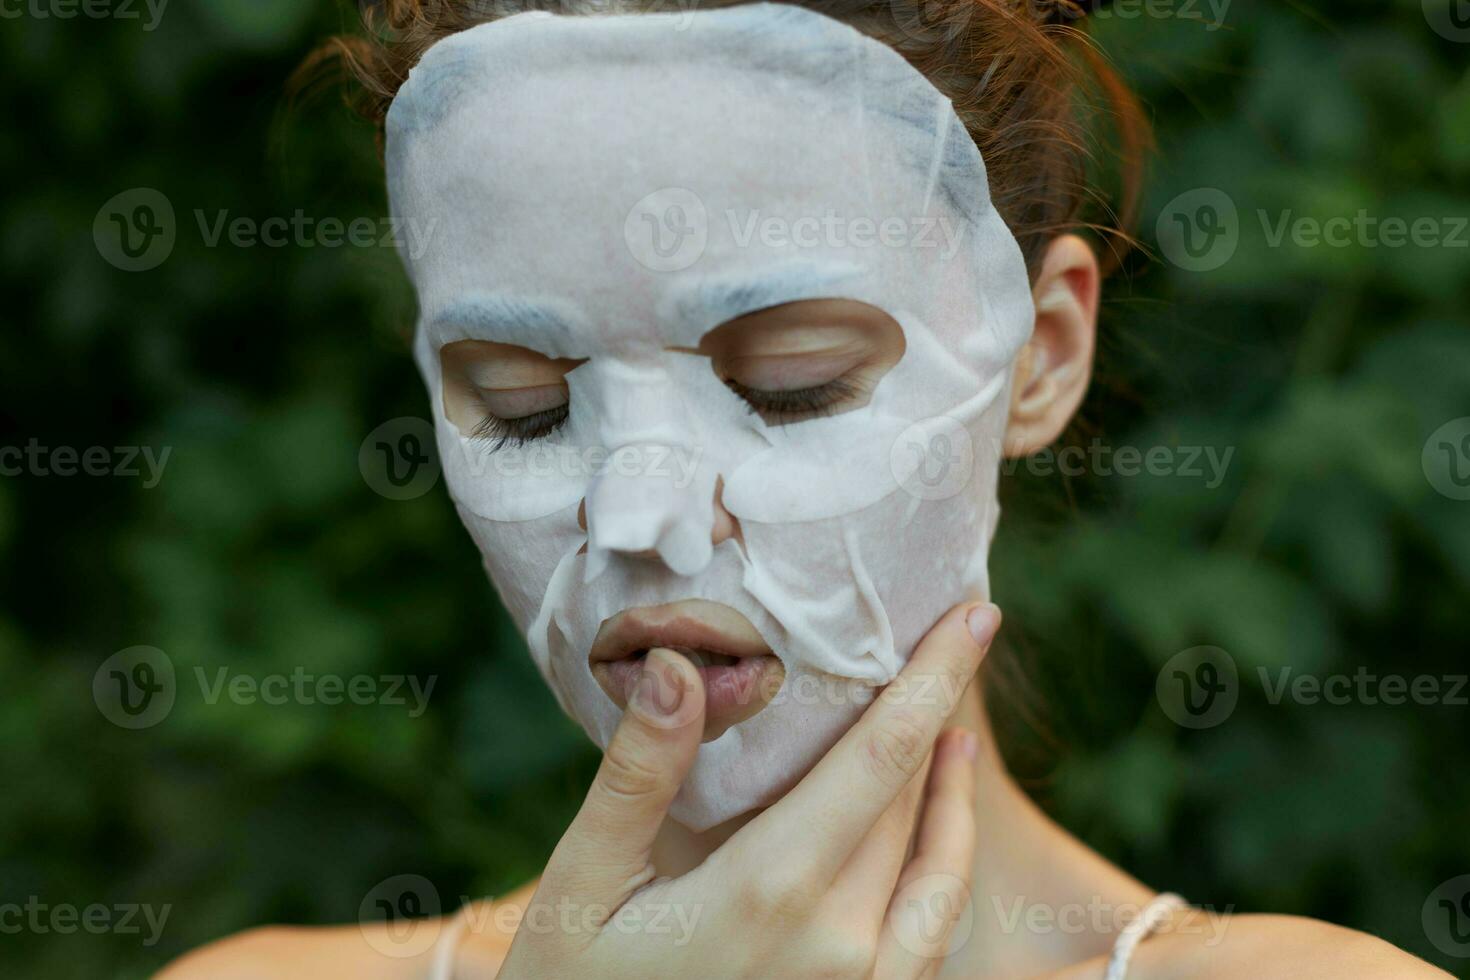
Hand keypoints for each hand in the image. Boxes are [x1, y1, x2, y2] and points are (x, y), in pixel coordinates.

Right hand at [492, 601, 1001, 978]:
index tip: (975, 614)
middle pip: (910, 802)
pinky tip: (934, 834)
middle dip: (932, 712)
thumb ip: (638, 774)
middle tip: (945, 642)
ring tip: (952, 729)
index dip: (934, 677)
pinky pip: (931, 937)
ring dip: (951, 794)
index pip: (882, 756)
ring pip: (939, 874)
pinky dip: (947, 869)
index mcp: (771, 890)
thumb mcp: (582, 884)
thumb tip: (681, 663)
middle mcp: (838, 944)